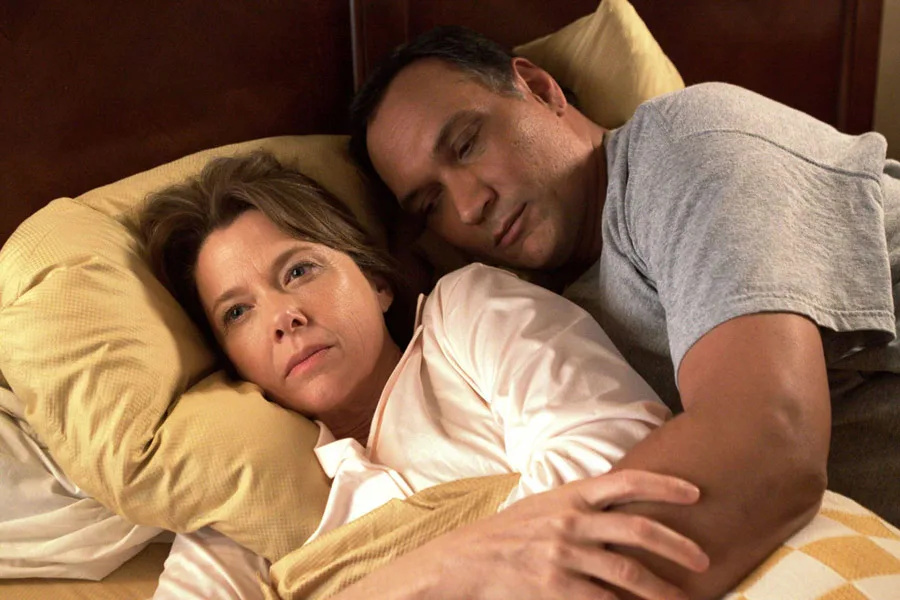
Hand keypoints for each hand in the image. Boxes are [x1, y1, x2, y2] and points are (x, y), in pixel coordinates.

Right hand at [422, 470, 707, 599]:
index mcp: (570, 495)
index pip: (627, 481)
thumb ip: (580, 505)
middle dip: (678, 545)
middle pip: (639, 530)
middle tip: (703, 559)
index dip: (664, 485)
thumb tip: (618, 504)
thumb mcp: (544, 506)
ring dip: (663, 590)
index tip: (695, 492)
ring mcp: (564, 555)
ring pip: (629, 574)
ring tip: (684, 599)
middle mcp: (571, 522)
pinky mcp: (556, 587)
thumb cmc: (506, 533)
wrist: (465, 561)